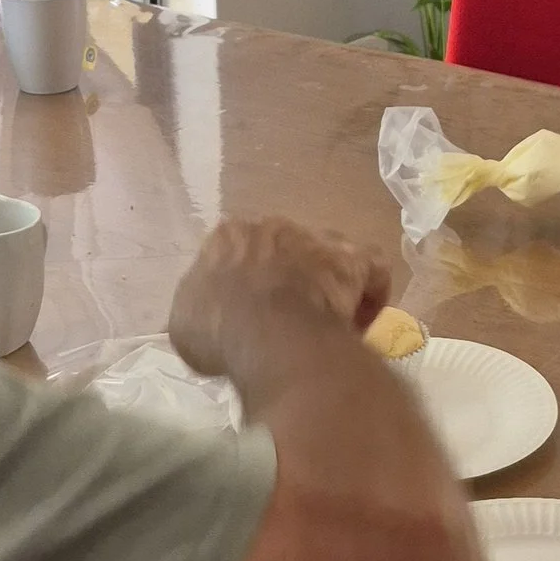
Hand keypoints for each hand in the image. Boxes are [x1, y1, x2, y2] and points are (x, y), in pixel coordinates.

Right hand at [169, 219, 388, 379]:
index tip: (245, 314)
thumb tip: (212, 318)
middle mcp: (275, 227)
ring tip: (326, 319)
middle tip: (286, 319)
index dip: (243, 284)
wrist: (269, 332)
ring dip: (327, 281)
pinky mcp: (354, 260)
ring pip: (328, 254)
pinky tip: (362, 319)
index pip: (236, 252)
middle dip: (287, 278)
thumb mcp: (187, 325)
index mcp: (229, 237)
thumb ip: (202, 310)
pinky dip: (370, 291)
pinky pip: (371, 268)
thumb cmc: (219, 331)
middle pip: (284, 250)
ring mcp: (318, 240)